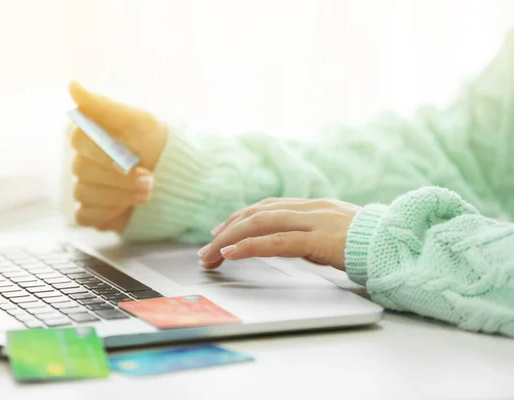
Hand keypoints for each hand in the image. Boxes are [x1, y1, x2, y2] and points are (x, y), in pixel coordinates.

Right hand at [68, 82, 167, 231]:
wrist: (177, 177)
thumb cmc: (157, 144)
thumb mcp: (137, 121)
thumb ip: (104, 106)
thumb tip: (72, 85)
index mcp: (89, 135)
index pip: (80, 140)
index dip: (108, 151)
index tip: (134, 156)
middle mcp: (82, 160)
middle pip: (82, 169)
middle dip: (120, 176)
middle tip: (149, 178)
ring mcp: (85, 187)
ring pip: (84, 193)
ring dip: (120, 195)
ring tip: (148, 192)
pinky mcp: (91, 211)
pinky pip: (85, 215)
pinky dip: (108, 213)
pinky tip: (128, 208)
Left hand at [197, 198, 361, 270]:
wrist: (402, 244)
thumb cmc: (373, 244)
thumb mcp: (338, 233)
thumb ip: (314, 233)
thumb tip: (292, 242)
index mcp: (313, 207)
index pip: (267, 208)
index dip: (239, 218)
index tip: (221, 231)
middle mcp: (309, 209)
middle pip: (256, 214)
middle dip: (227, 231)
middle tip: (207, 249)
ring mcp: (313, 222)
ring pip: (260, 224)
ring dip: (230, 239)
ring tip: (211, 255)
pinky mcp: (318, 240)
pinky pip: (276, 242)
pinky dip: (250, 246)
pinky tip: (232, 253)